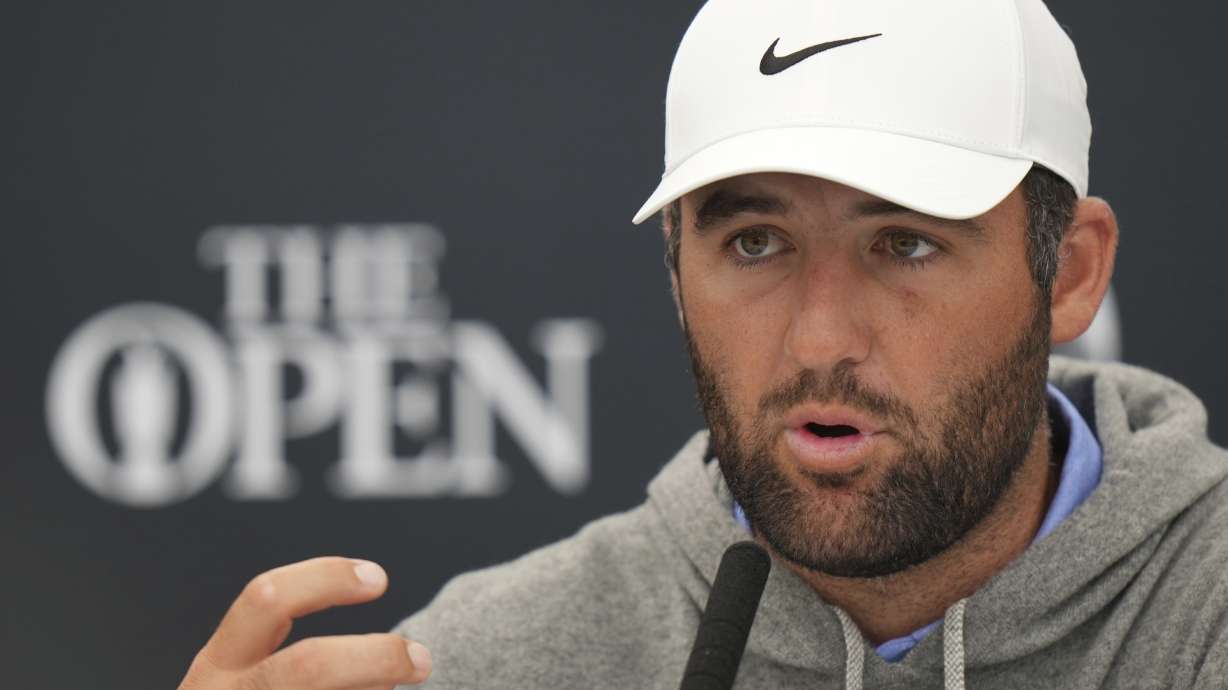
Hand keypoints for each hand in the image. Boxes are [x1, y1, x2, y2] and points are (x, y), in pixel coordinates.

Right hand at [178, 557, 430, 688]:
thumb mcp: (253, 684)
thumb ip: (308, 668)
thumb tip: (393, 667)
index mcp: (218, 665)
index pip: (268, 599)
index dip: (326, 578)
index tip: (378, 578)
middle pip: (309, 665)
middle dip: (376, 656)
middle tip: (420, 660)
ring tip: (395, 688)